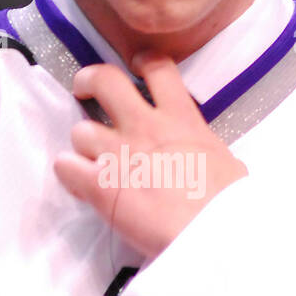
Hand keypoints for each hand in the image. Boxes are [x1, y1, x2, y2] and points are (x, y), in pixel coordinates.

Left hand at [54, 51, 247, 258]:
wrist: (214, 233)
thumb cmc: (230, 204)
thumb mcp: (229, 163)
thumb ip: (205, 150)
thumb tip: (206, 158)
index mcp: (182, 118)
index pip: (158, 68)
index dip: (143, 62)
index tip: (135, 66)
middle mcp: (145, 127)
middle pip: (104, 80)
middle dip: (88, 80)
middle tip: (85, 90)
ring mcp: (119, 154)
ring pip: (79, 130)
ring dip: (82, 144)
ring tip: (90, 159)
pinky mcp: (100, 186)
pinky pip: (66, 167)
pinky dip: (69, 173)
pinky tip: (80, 183)